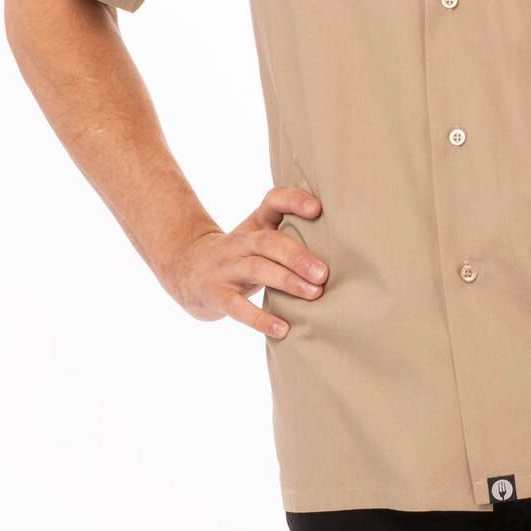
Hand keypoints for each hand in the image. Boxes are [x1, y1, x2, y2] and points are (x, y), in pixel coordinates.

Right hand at [165, 187, 327, 338]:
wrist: (185, 269)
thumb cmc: (240, 255)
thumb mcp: (258, 237)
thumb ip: (290, 235)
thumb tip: (344, 245)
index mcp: (254, 224)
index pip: (272, 201)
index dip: (293, 201)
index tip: (318, 209)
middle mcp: (239, 242)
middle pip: (268, 242)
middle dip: (297, 256)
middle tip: (324, 272)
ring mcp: (225, 268)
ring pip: (256, 270)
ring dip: (287, 281)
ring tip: (314, 293)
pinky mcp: (215, 295)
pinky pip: (237, 307)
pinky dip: (261, 319)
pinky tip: (283, 329)